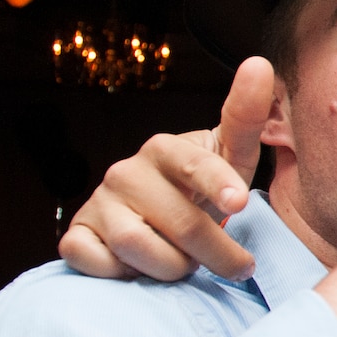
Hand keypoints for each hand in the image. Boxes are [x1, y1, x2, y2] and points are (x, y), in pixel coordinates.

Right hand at [59, 58, 273, 280]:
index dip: (218, 185)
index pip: (195, 165)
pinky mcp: (77, 234)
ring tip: (187, 265)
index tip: (239, 203)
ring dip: (172, 267)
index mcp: (165, 149)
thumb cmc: (203, 188)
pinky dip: (122, 274)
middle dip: (216, 252)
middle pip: (179, 222)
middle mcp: (126, 172)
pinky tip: (141, 268)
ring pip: (137, 246)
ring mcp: (99, 203)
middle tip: (238, 266)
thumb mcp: (232, 154)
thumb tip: (259, 63)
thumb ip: (246, 116)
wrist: (157, 220)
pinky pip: (95, 261)